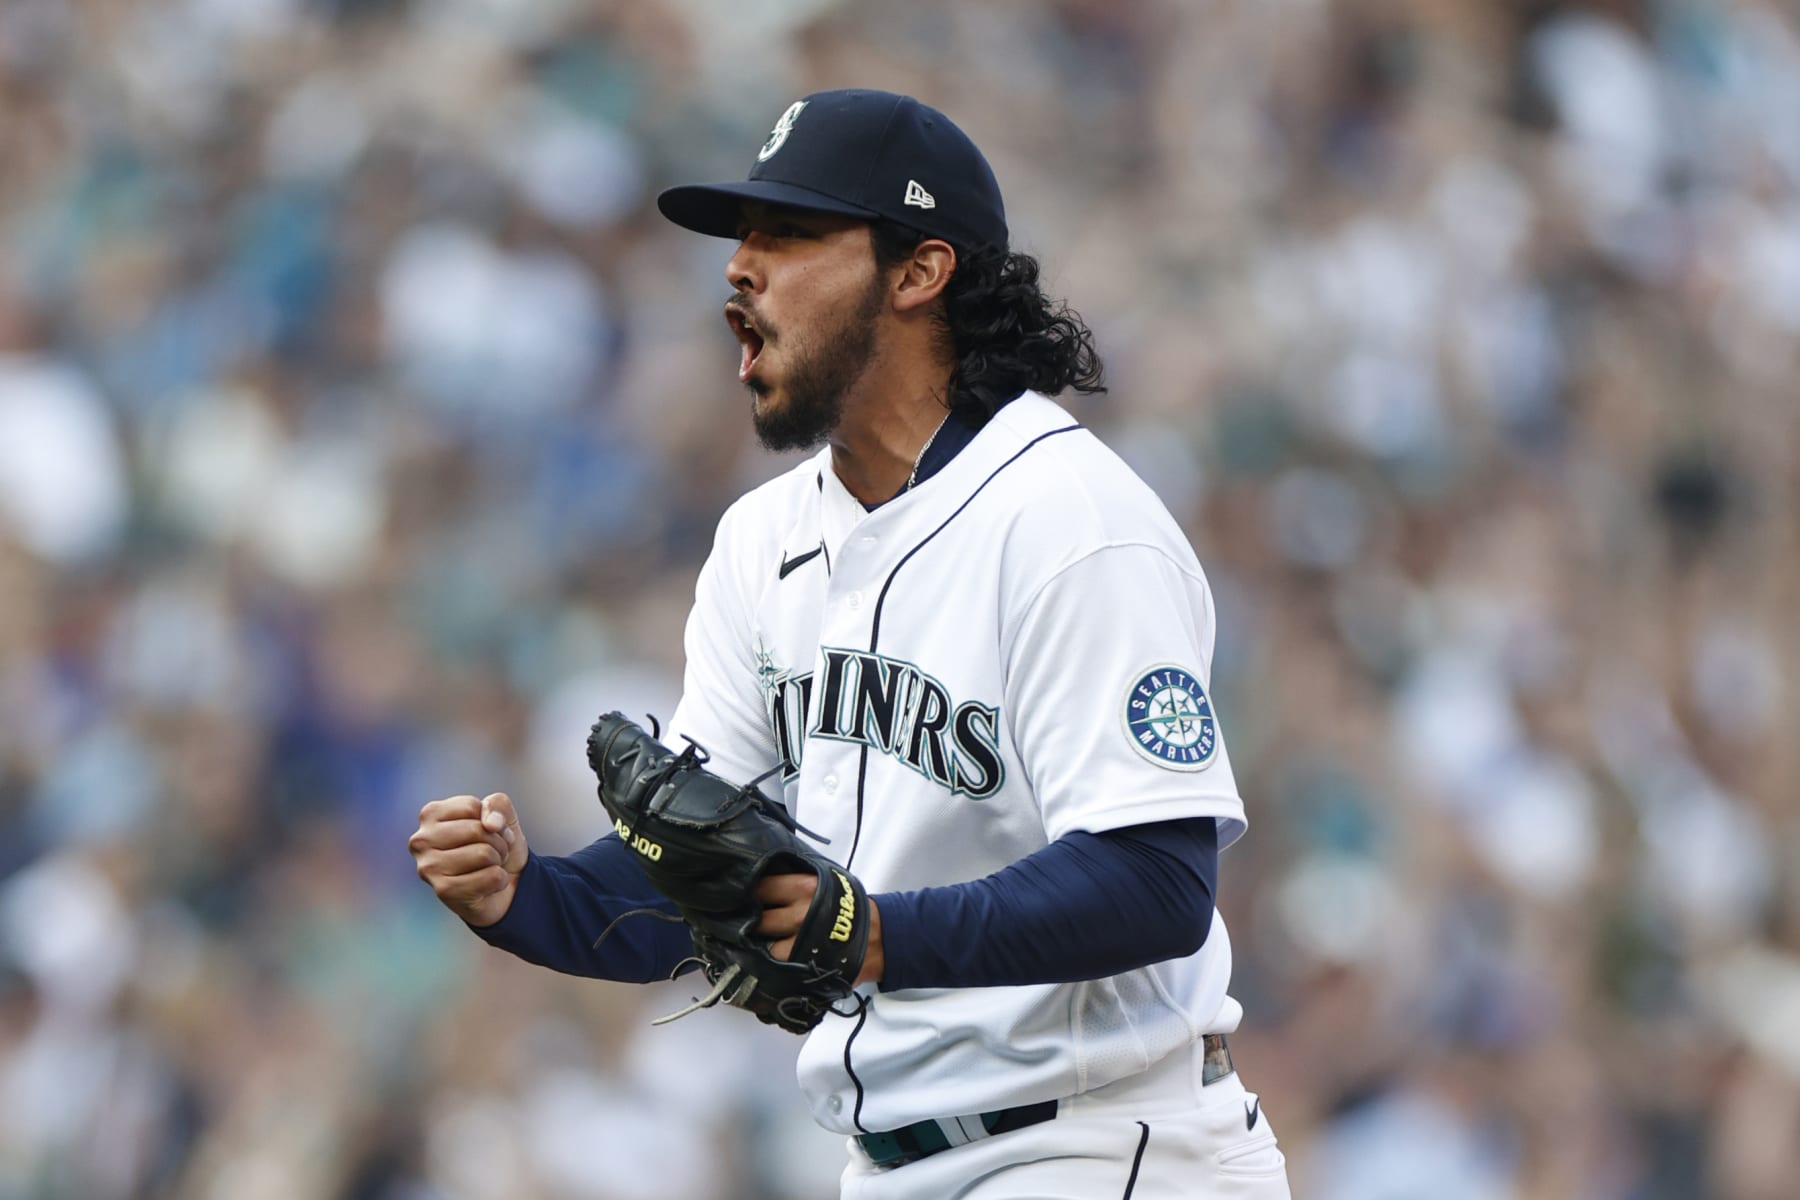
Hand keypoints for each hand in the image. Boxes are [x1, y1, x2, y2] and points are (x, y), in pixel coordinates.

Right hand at [409, 792, 528, 926]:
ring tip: (487, 868)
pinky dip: (500, 881)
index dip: (492, 821)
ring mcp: (428, 867)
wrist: (503, 888)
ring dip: (498, 862)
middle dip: (498, 842)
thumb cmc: (495, 847)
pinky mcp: (443, 891)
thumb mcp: (502, 816)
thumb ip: (498, 804)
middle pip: (478, 830)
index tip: (489, 833)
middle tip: (491, 854)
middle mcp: (421, 840)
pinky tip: (487, 886)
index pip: (472, 807)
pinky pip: (493, 877)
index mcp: (430, 815)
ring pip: (485, 853)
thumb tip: (490, 824)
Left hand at [755, 873, 883, 986]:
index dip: (747, 893)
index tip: (741, 897)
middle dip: (751, 923)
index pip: (761, 887)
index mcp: (804, 888)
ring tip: (762, 946)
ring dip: (762, 949)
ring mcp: (802, 944)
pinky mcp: (805, 967)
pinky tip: (772, 963)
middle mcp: (801, 914)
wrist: (879, 937)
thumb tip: (761, 880)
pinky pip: (777, 969)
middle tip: (748, 924)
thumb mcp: (825, 881)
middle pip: (758, 920)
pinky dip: (773, 967)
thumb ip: (795, 880)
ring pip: (765, 949)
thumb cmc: (848, 907)